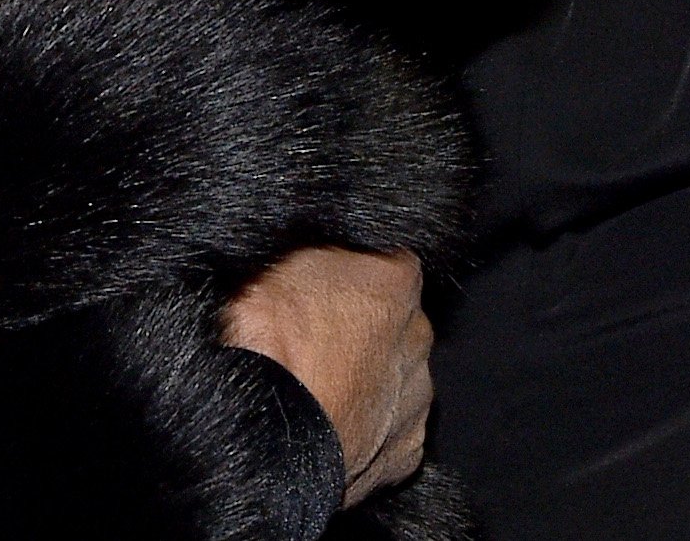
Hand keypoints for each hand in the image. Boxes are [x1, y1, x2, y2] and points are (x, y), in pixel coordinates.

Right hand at [220, 246, 433, 505]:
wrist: (271, 437)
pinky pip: (392, 430)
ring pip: (398, 377)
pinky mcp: (407, 451)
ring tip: (321, 388)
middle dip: (366, 328)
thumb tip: (311, 238)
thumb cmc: (270, 343)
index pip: (387, 258)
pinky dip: (369, 427)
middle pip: (397, 320)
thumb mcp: (273, 259)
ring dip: (370, 379)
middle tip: (316, 339)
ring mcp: (417, 396)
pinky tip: (334, 424)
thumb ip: (312, 246)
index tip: (323, 285)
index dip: (354, 272)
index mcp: (397, 280)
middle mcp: (419, 335)